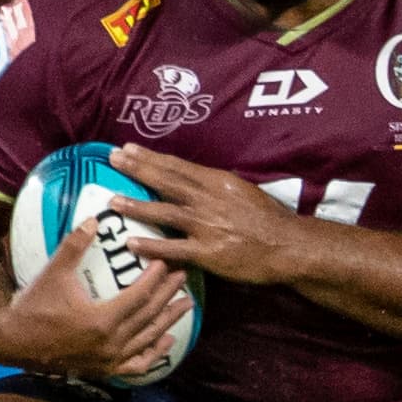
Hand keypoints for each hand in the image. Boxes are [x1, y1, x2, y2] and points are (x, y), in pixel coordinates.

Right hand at [0, 220, 191, 378]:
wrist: (13, 343)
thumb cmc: (33, 307)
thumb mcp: (53, 273)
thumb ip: (74, 246)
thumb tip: (93, 219)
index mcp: (102, 320)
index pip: (140, 297)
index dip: (156, 279)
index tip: (167, 261)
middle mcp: (111, 343)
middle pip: (150, 316)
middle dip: (169, 295)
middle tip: (184, 275)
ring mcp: (109, 360)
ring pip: (149, 340)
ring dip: (170, 321)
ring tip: (186, 304)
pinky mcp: (104, 370)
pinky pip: (137, 364)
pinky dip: (154, 353)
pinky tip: (167, 342)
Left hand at [106, 144, 306, 284]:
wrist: (288, 245)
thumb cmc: (268, 219)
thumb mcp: (242, 191)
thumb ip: (215, 186)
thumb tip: (190, 179)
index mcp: (218, 182)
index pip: (177, 166)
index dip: (150, 158)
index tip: (128, 148)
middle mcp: (209, 199)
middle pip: (167, 181)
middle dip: (137, 170)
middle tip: (112, 159)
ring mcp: (207, 226)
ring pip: (165, 212)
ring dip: (137, 205)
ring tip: (113, 200)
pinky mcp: (208, 252)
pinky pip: (174, 248)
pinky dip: (152, 244)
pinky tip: (132, 242)